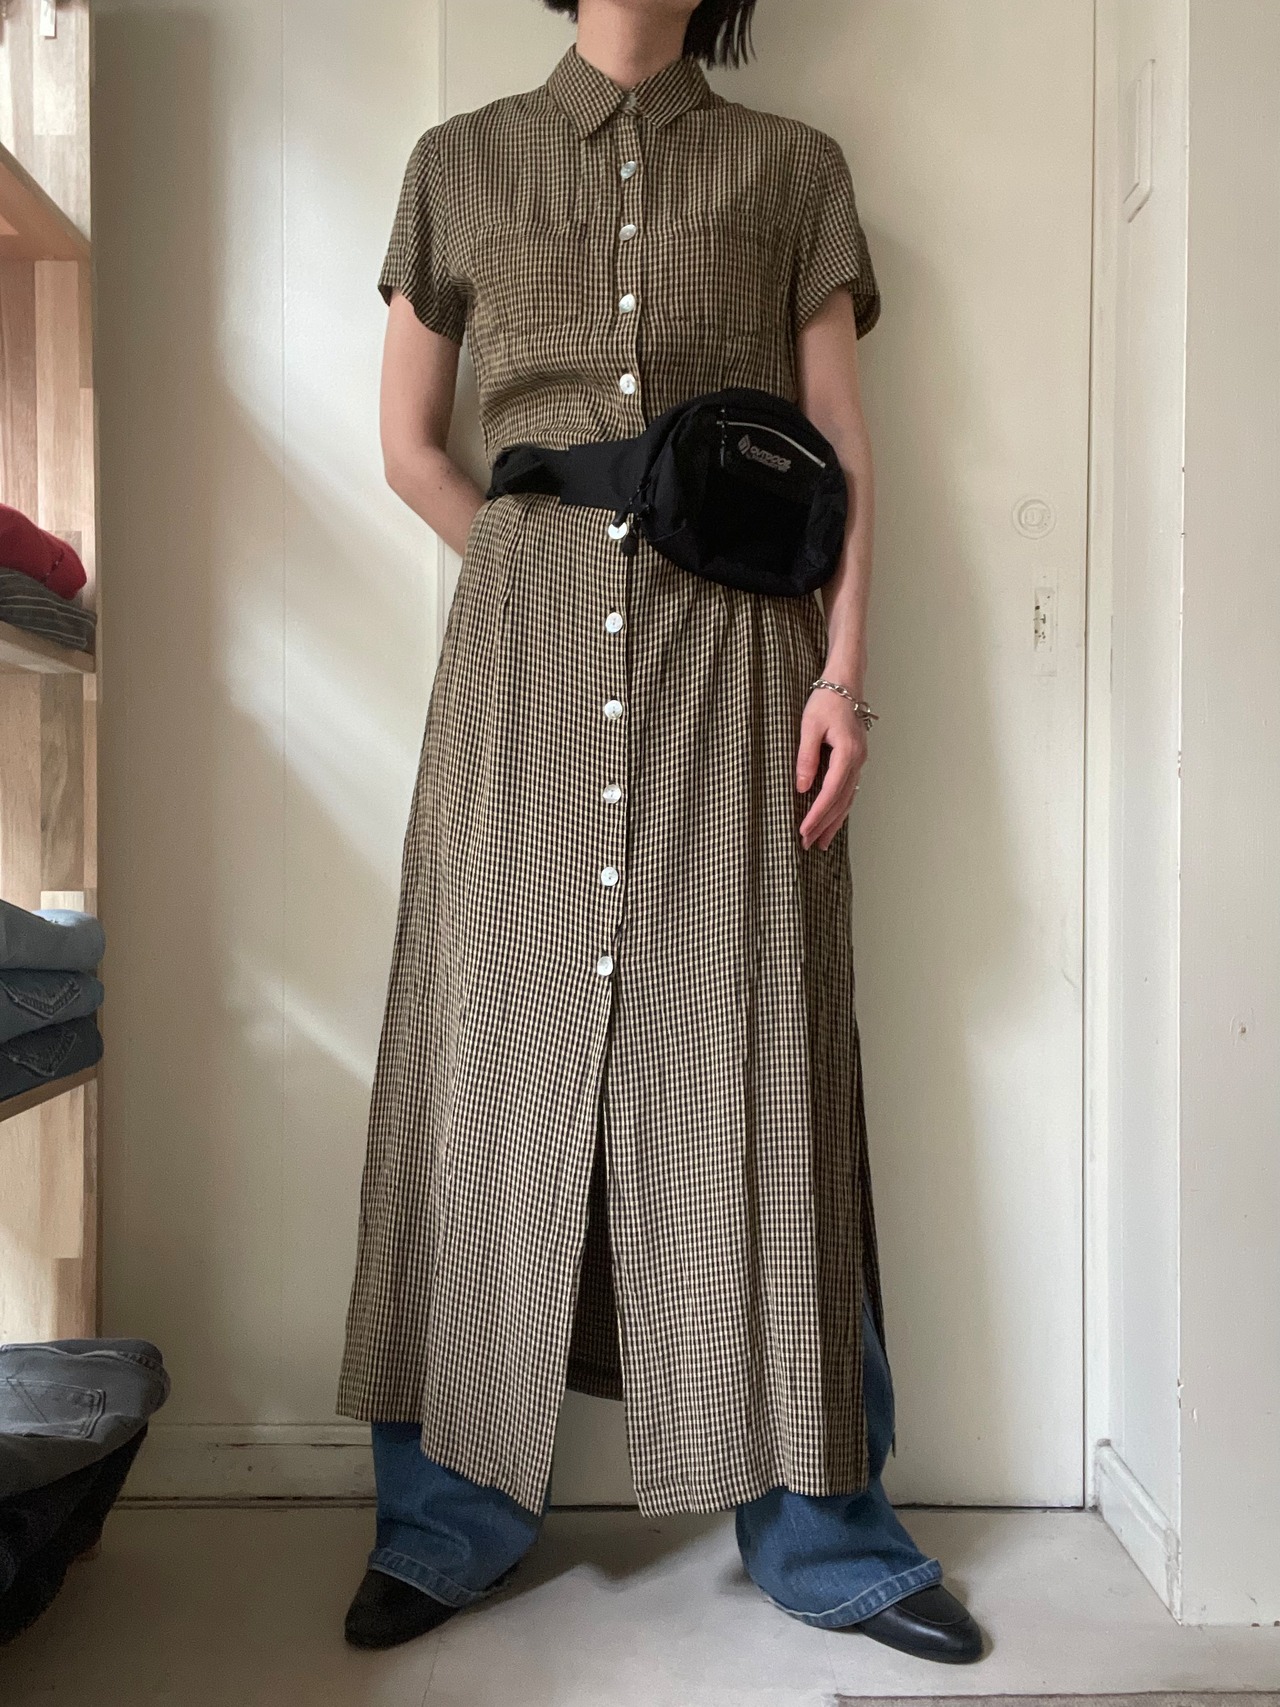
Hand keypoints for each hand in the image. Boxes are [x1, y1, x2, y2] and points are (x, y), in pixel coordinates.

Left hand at [796, 687, 866, 850]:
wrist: (846, 684)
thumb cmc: (826, 701)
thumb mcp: (809, 726)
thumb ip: (806, 757)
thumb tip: (802, 786)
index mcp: (848, 753)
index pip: (831, 792)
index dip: (817, 814)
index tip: (804, 831)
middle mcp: (858, 761)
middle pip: (841, 801)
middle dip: (824, 825)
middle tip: (808, 845)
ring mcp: (860, 761)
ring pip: (848, 799)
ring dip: (834, 822)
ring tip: (821, 842)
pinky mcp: (856, 760)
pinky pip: (849, 790)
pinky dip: (840, 808)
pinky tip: (832, 820)